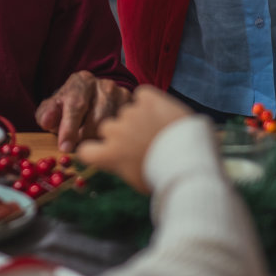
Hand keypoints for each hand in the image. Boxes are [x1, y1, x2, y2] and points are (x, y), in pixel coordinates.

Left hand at [36, 71, 131, 151]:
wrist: (92, 100)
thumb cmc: (69, 108)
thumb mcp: (52, 109)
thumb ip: (46, 114)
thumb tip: (47, 120)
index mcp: (82, 81)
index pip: (76, 105)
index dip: (69, 128)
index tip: (65, 147)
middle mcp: (104, 84)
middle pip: (97, 118)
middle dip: (86, 138)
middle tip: (78, 148)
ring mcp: (121, 93)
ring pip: (113, 125)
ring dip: (100, 139)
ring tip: (91, 142)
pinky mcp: (132, 105)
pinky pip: (125, 127)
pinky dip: (115, 137)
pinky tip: (106, 138)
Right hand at [75, 86, 189, 192]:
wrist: (190, 159)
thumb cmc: (165, 176)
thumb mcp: (137, 181)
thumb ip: (122, 166)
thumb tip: (122, 162)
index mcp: (109, 155)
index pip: (85, 150)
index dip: (94, 149)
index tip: (104, 151)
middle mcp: (115, 131)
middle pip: (108, 127)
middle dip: (121, 133)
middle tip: (141, 141)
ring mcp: (130, 113)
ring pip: (127, 111)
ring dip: (138, 118)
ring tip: (158, 129)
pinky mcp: (148, 99)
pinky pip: (143, 95)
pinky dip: (149, 101)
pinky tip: (160, 112)